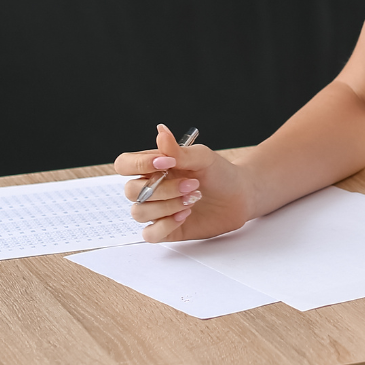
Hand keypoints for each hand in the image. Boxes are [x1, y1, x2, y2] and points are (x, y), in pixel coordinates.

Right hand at [113, 124, 256, 242]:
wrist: (240, 196)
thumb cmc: (219, 173)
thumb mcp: (202, 157)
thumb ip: (177, 149)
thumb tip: (161, 131)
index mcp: (153, 167)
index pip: (124, 164)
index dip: (138, 165)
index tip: (166, 163)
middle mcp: (150, 188)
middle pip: (131, 191)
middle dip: (162, 189)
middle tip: (191, 184)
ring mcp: (157, 210)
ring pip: (139, 212)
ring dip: (166, 206)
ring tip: (192, 199)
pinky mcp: (166, 230)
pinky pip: (149, 234)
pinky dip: (165, 225)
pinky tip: (184, 215)